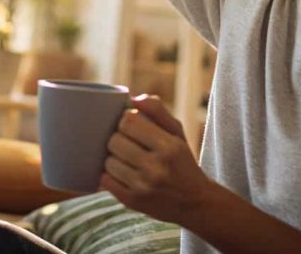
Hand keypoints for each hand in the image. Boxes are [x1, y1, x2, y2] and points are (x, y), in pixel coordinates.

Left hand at [100, 94, 211, 223]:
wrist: (194, 202)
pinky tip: (122, 174)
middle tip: (128, 143)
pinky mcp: (132, 202)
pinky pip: (105, 181)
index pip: (129, 121)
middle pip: (115, 140)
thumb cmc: (182, 161)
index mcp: (168, 146)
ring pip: (108, 161)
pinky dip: (109, 176)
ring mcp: (143, 186)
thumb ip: (157, 110)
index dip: (126, 121)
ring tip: (126, 160)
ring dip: (114, 158)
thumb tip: (133, 99)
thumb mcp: (177, 133)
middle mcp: (156, 167)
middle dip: (118, 139)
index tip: (132, 126)